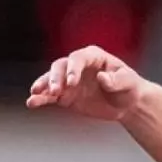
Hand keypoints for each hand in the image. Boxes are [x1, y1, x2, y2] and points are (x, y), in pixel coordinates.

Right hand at [25, 45, 146, 121]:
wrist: (127, 104)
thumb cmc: (129, 87)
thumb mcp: (129, 82)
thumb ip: (116, 80)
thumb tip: (102, 78)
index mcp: (93, 57)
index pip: (78, 58)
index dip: (73, 68)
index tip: (72, 82)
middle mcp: (77, 66)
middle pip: (60, 67)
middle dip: (55, 78)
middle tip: (55, 90)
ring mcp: (69, 81)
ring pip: (51, 80)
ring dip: (43, 86)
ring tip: (35, 94)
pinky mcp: (65, 96)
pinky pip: (50, 96)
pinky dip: (40, 99)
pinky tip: (32, 103)